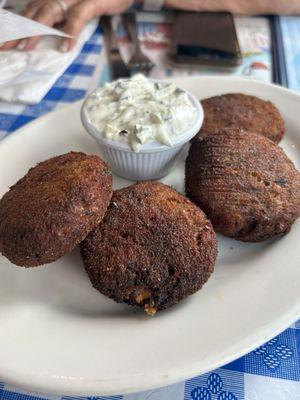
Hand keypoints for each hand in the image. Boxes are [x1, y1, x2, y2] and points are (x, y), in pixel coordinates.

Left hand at [1, 0, 132, 51]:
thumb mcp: (76, 7)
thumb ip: (62, 17)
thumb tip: (49, 34)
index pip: (31, 8)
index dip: (17, 23)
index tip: (6, 39)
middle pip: (35, 10)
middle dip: (19, 29)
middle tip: (6, 47)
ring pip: (50, 11)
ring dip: (37, 30)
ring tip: (26, 48)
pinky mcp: (92, 1)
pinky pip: (78, 17)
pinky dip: (71, 31)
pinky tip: (65, 48)